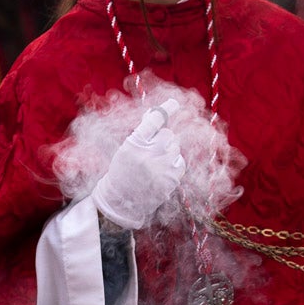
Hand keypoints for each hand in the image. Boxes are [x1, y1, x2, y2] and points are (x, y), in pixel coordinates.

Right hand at [93, 99, 184, 230]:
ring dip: (168, 151)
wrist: (122, 201)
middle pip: (168, 134)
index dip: (165, 109)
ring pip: (175, 147)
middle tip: (154, 148)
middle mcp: (149, 154)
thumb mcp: (127, 149)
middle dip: (163, 138)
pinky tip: (162, 171)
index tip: (174, 103)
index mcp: (134, 144)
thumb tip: (154, 114)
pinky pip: (180, 161)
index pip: (153, 121)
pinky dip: (174, 163)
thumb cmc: (123, 171)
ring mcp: (162, 167)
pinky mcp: (172, 179)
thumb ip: (141, 133)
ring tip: (155, 163)